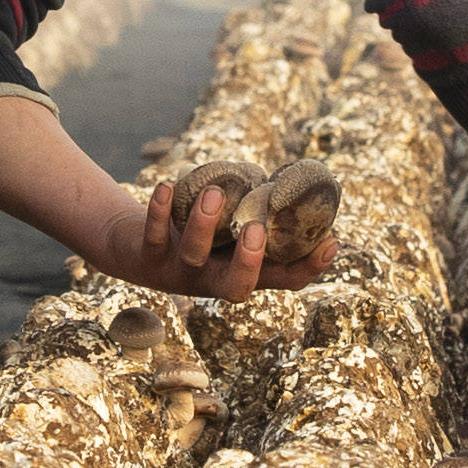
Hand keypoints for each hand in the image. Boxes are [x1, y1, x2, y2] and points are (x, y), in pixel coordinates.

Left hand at [92, 179, 340, 301]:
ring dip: (204, 224)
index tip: (331, 241)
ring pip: (193, 256)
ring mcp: (178, 272)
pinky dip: (159, 211)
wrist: (136, 246)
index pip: (282, 280)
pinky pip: (153, 236)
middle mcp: (211, 280)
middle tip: (256, 230)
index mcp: (240, 272)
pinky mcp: (147, 257)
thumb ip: (260, 212)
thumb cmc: (198, 232)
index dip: (309, 268)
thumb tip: (303, 178)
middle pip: (235, 288)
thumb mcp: (231, 226)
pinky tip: (167, 186)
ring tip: (214, 193)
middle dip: (249, 262)